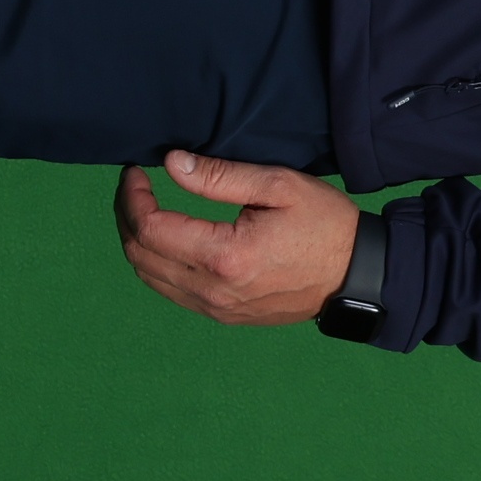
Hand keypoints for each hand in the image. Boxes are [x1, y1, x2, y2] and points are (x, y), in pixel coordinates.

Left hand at [116, 149, 362, 325]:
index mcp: (224, 256)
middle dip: (126, 216)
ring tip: (143, 207)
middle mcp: (212, 290)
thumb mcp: (278, 186)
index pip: (150, 229)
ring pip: (149, 278)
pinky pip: (171, 291)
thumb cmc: (324, 223)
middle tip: (133, 185)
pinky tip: (167, 237)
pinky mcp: (223, 316)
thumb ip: (220, 176)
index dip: (132, 197)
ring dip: (136, 241)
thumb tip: (171, 163)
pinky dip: (156, 262)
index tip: (135, 170)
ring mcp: (216, 309)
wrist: (355, 276)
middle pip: (139, 256)